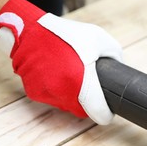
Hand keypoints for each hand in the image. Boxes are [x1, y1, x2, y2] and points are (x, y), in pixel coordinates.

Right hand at [0, 0, 121, 124]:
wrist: (27, 31)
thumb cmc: (64, 34)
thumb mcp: (98, 38)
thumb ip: (114, 55)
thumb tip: (118, 69)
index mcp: (82, 81)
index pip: (99, 113)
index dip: (106, 114)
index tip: (108, 112)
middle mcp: (64, 92)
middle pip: (83, 111)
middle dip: (88, 103)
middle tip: (88, 86)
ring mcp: (48, 95)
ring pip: (67, 106)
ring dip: (72, 97)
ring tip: (70, 74)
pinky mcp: (35, 94)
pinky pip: (53, 99)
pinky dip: (57, 91)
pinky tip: (55, 74)